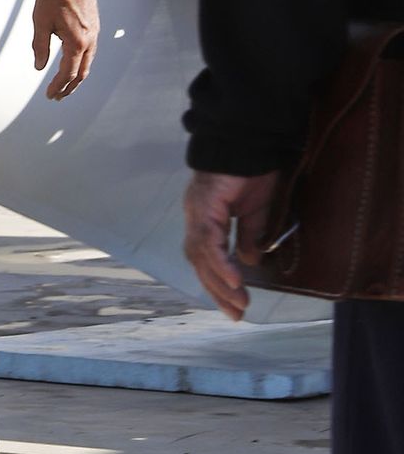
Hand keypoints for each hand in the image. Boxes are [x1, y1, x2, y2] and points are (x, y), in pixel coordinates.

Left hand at [32, 0, 98, 100]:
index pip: (68, 73)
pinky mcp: (94, 27)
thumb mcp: (41, 21)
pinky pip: (90, 52)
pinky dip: (81, 63)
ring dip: (76, 77)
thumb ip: (40, 46)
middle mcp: (89, 40)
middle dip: (69, 87)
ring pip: (87, 63)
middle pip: (81, 73)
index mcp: (77, 42)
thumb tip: (39, 66)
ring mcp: (94, 34)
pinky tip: (72, 63)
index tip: (50, 95)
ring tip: (64, 85)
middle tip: (57, 96)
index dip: (58, 86)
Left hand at [183, 169, 281, 320]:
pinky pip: (209, 241)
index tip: (234, 307)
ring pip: (201, 255)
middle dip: (217, 290)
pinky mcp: (205, 204)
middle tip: (236, 314)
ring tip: (240, 303)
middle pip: (198, 261)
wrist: (251, 139)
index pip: (205, 258)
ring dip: (220, 282)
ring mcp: (197, 209)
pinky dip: (221, 263)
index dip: (217, 283)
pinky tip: (235, 281)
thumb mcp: (256, 212)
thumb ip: (249, 236)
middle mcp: (196, 215)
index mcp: (206, 217)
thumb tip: (248, 261)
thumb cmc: (255, 170)